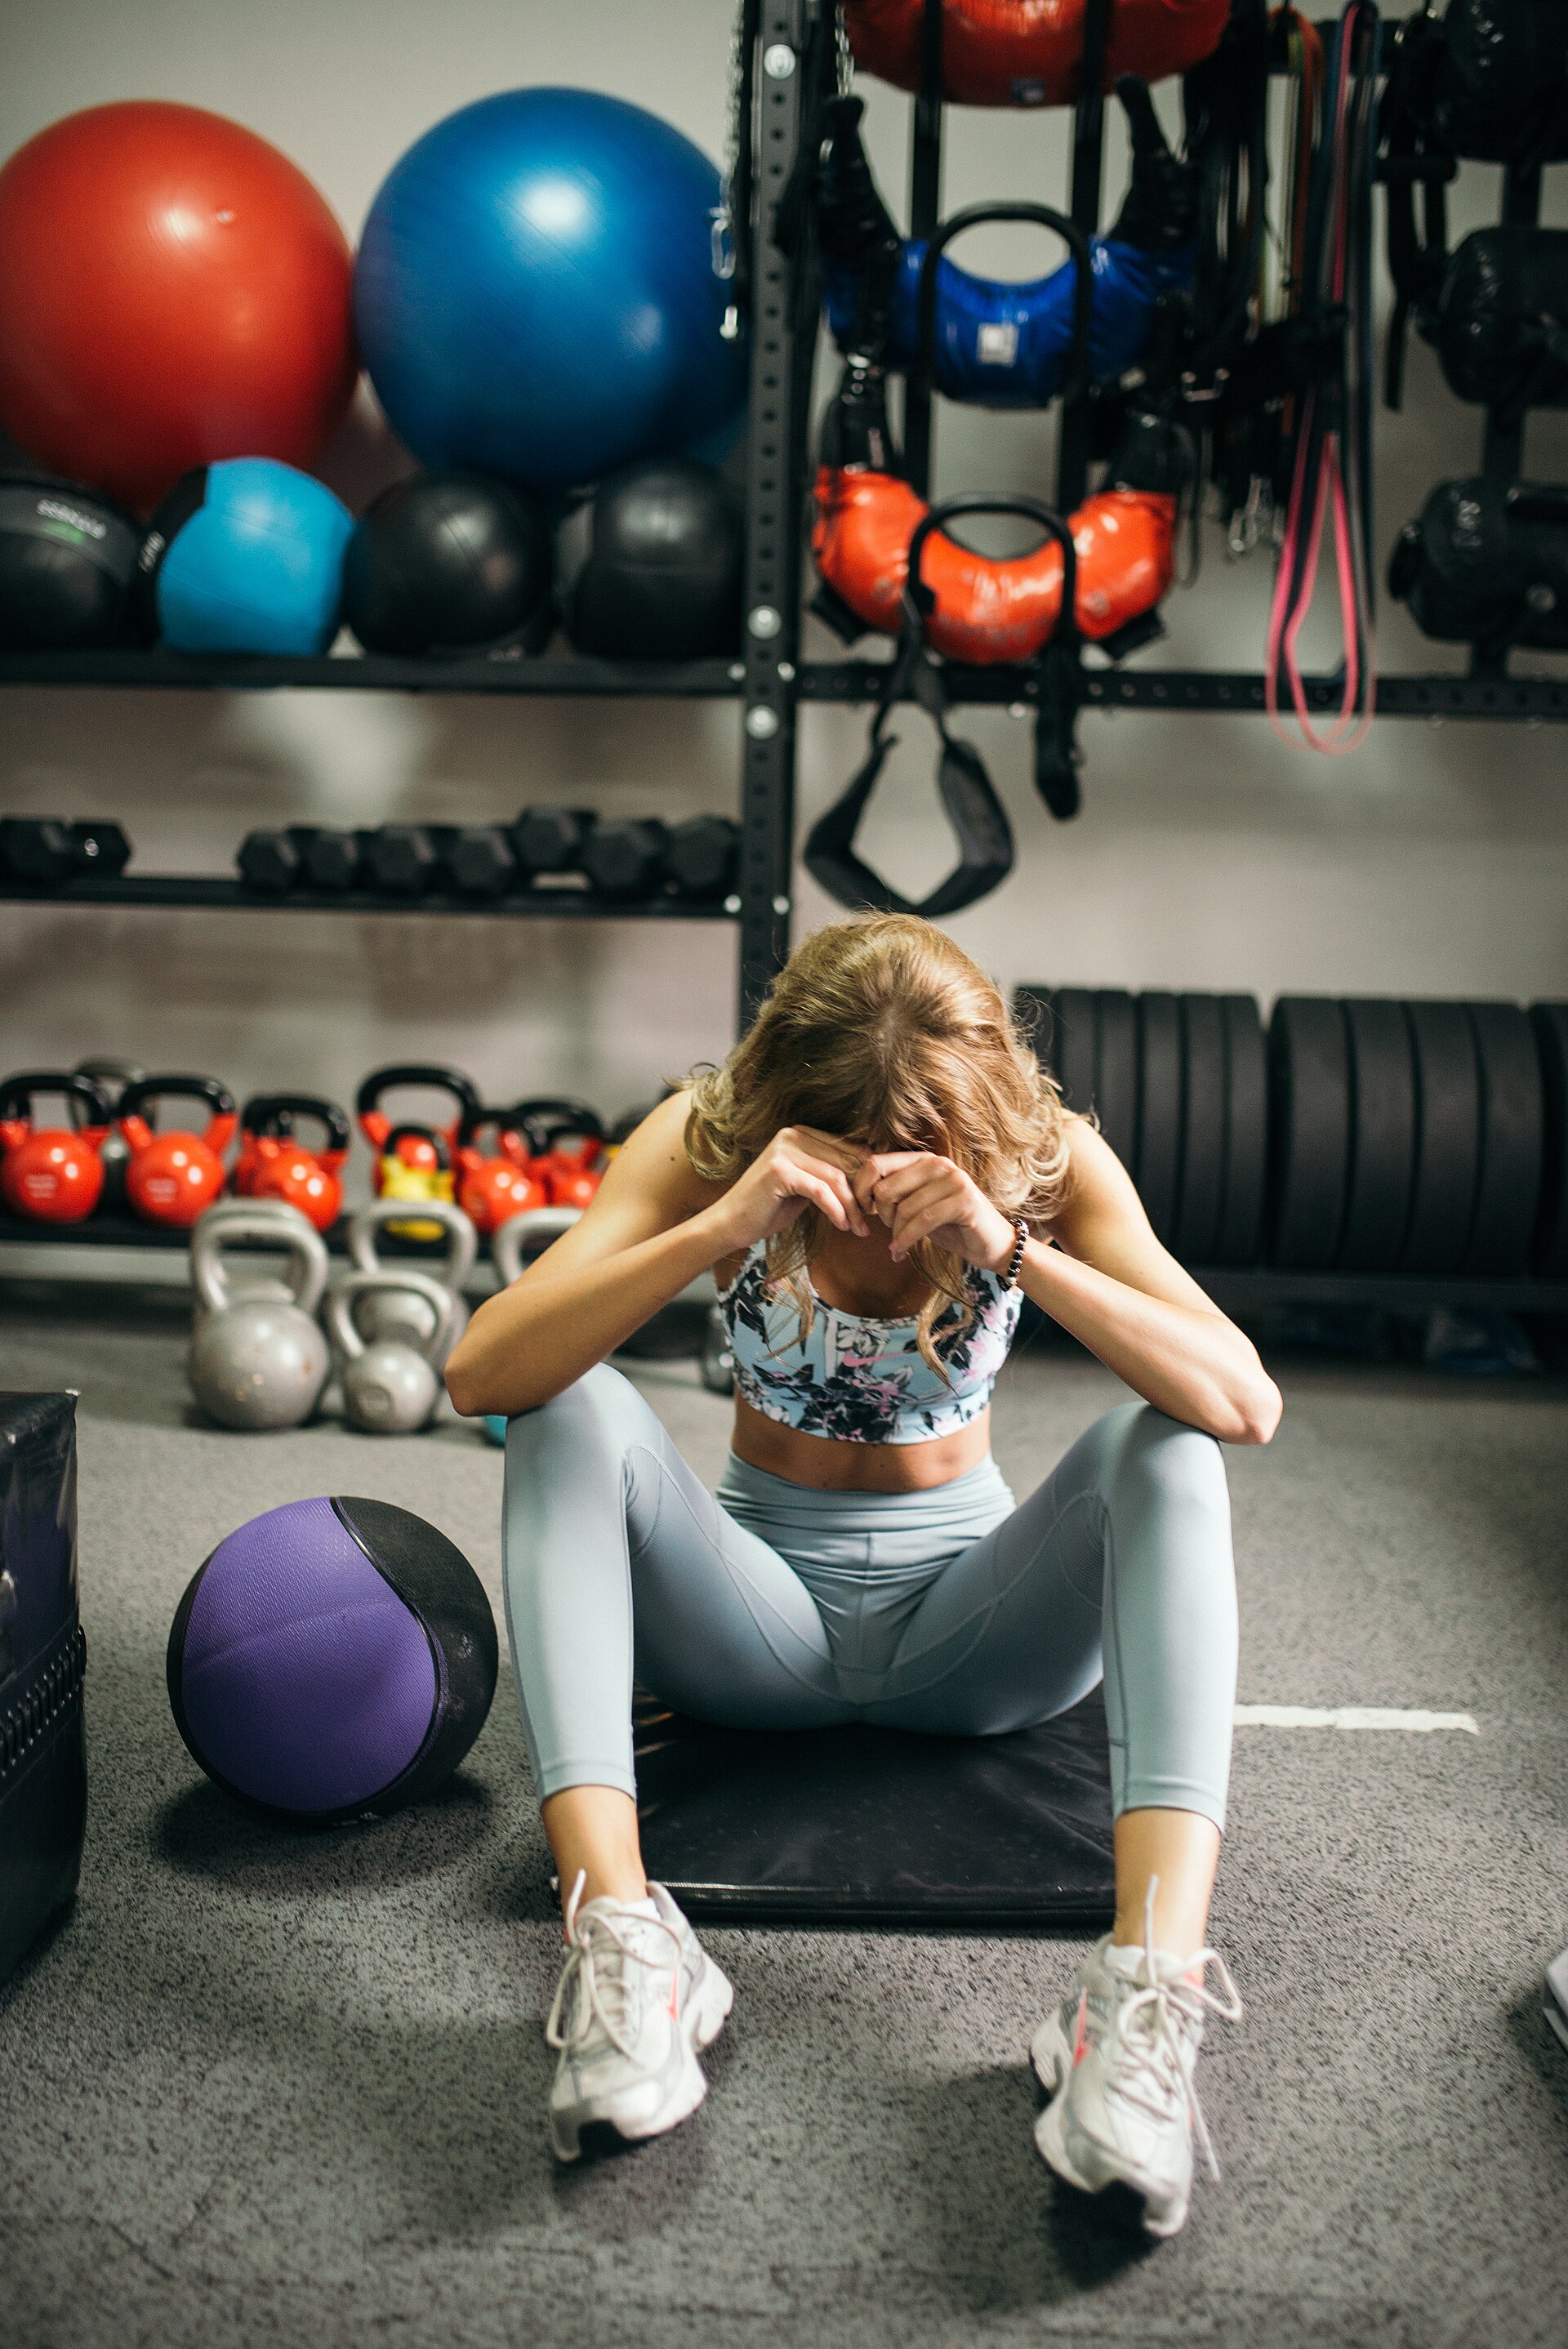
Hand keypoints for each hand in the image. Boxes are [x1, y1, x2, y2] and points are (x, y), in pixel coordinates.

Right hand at [703, 1126, 873, 1256]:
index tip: (874, 1203)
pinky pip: (819, 1190)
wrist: (731, 1223)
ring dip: (852, 1206)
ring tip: (859, 1228)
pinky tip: (842, 1225)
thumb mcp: (806, 1187)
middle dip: (862, 1193)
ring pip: (835, 1177)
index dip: (865, 1176)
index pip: (848, 1148)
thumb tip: (869, 1179)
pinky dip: (835, 1209)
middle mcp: (792, 1134)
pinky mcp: (779, 1170)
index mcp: (801, 1132)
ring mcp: (784, 1150)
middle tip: (871, 1219)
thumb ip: (830, 1176)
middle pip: (844, 1161)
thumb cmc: (769, 1208)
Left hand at [853, 1150, 1015, 1271]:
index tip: (863, 1212)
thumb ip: (895, 1194)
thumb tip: (858, 1195)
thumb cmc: (950, 1225)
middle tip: (890, 1234)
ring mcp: (953, 1180)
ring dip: (896, 1234)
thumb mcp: (917, 1205)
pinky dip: (906, 1240)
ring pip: (903, 1208)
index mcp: (922, 1159)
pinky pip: (922, 1221)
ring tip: (898, 1248)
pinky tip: (901, 1253)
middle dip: (881, 1217)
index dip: (861, 1189)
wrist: (991, 1244)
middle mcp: (938, 1163)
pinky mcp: (964, 1200)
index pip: (876, 1163)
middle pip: (885, 1188)